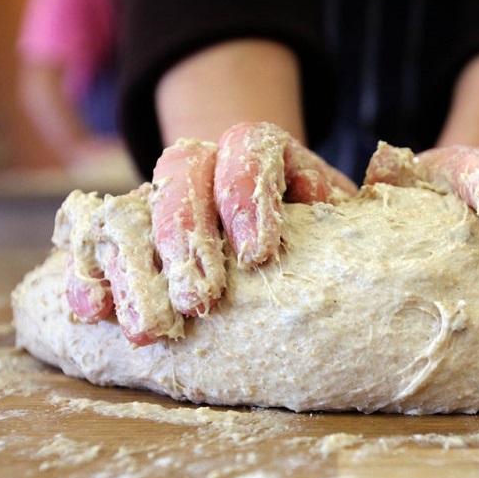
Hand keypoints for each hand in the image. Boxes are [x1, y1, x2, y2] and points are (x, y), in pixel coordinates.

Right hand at [53, 122, 355, 344]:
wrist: (269, 237)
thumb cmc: (321, 229)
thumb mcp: (350, 211)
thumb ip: (372, 192)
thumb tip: (388, 166)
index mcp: (265, 152)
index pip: (250, 147)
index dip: (248, 193)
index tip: (259, 255)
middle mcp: (208, 163)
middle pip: (183, 171)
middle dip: (185, 237)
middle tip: (198, 302)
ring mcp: (165, 194)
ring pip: (133, 207)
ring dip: (133, 268)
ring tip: (146, 330)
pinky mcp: (131, 229)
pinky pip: (97, 237)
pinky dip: (90, 271)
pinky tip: (90, 311)